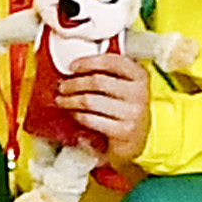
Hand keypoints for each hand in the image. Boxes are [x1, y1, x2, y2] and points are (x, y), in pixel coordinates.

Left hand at [55, 46, 153, 166]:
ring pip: (90, 100)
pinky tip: (73, 113)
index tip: (72, 66)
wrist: (136, 139)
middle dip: (73, 83)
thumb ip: (106, 73)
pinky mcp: (124, 130)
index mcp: (140, 76)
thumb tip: (74, 67)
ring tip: (61, 100)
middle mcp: (139, 93)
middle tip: (61, 86)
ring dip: (70, 100)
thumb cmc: (125, 108)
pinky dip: (77, 115)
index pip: (112, 61)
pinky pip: (90, 119)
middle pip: (97, 81)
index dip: (88, 62)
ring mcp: (133, 113)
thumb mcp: (123, 86)